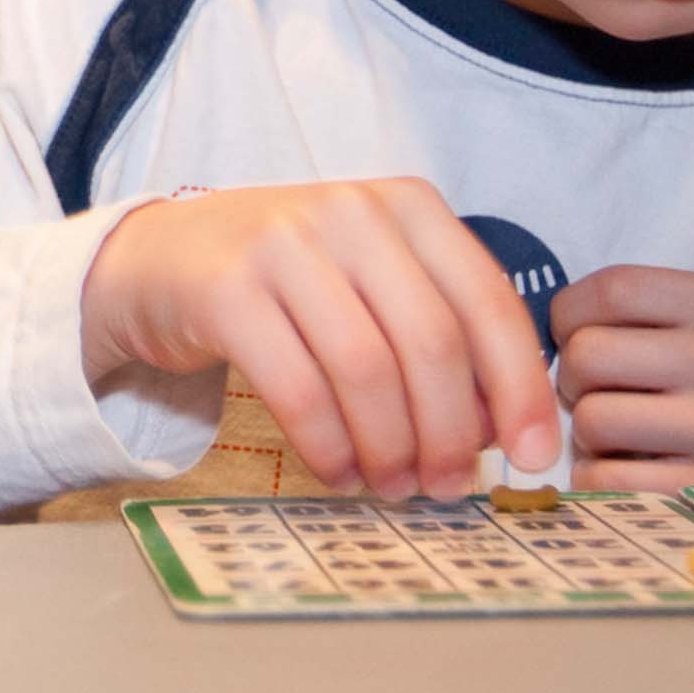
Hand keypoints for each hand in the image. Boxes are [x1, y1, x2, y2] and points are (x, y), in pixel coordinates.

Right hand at [79, 179, 556, 500]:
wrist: (159, 260)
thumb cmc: (287, 283)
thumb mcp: (372, 281)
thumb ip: (437, 331)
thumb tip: (505, 427)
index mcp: (408, 205)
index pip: (487, 301)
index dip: (519, 387)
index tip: (534, 457)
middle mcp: (351, 211)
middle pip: (432, 342)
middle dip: (451, 432)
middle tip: (450, 487)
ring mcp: (283, 243)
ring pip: (367, 369)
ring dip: (390, 448)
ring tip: (393, 486)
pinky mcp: (226, 289)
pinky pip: (298, 388)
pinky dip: (329, 446)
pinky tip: (338, 474)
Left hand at [550, 266, 693, 488]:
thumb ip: (656, 311)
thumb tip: (545, 328)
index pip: (608, 288)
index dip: (572, 315)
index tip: (583, 336)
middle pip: (585, 356)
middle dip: (577, 378)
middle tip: (608, 393)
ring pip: (591, 422)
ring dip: (591, 436)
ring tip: (630, 437)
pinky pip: (607, 483)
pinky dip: (603, 481)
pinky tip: (637, 472)